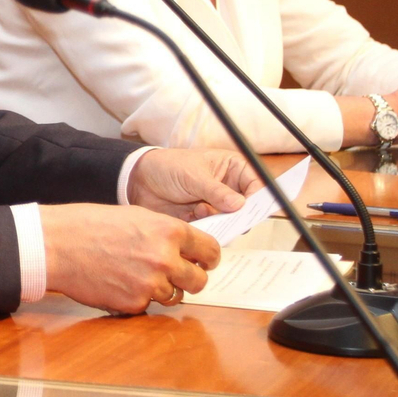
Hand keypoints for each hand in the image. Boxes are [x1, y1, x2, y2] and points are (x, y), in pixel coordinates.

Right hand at [41, 203, 221, 313]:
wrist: (56, 245)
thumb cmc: (89, 224)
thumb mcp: (134, 216)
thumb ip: (164, 232)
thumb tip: (186, 247)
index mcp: (169, 231)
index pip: (210, 251)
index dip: (208, 258)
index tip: (204, 262)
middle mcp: (165, 259)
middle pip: (199, 281)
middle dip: (190, 279)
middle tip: (176, 274)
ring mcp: (150, 284)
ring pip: (174, 296)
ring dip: (162, 289)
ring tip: (138, 276)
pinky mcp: (133, 303)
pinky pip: (147, 306)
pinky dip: (137, 298)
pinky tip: (119, 283)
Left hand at [126, 148, 259, 219]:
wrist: (139, 180)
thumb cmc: (167, 167)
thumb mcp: (193, 175)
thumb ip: (216, 191)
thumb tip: (239, 205)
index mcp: (233, 169)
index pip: (257, 184)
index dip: (258, 199)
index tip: (251, 210)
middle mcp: (229, 188)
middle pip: (248, 207)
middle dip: (240, 215)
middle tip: (231, 219)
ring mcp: (217, 205)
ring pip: (232, 221)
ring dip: (221, 222)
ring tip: (202, 211)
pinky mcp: (205, 219)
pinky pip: (215, 229)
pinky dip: (208, 228)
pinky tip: (193, 216)